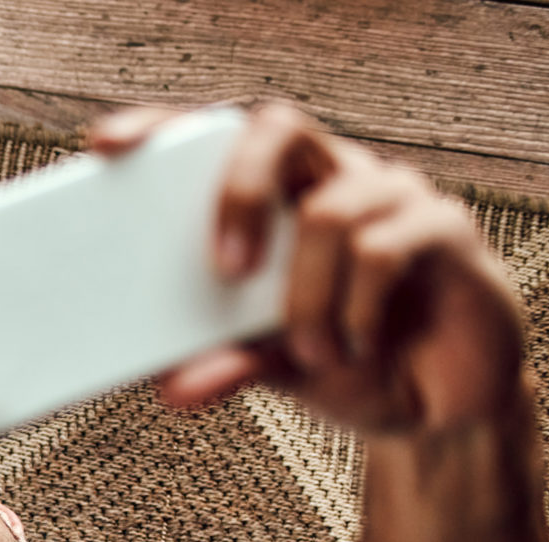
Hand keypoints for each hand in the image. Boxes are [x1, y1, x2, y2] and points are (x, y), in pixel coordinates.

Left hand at [91, 103, 526, 435]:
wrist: (430, 407)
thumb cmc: (339, 361)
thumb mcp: (265, 365)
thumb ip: (221, 361)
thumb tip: (173, 387)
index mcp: (276, 193)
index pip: (216, 133)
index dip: (161, 126)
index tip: (104, 146)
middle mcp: (332, 175)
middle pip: (277, 128)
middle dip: (240, 191)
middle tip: (224, 269)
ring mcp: (391, 194)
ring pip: (328, 212)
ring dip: (305, 300)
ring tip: (311, 353)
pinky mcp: (444, 227)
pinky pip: (384, 248)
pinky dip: (354, 309)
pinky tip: (351, 346)